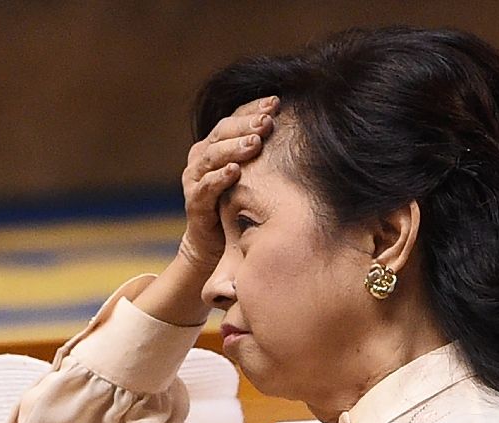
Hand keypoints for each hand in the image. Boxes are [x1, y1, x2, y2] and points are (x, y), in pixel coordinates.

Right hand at [179, 95, 279, 271]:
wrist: (214, 243)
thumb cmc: (238, 204)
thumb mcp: (253, 175)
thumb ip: (266, 154)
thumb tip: (304, 131)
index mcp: (216, 143)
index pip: (234, 118)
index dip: (254, 108)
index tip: (277, 102)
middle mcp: (202, 156)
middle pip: (223, 132)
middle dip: (246, 125)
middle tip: (268, 121)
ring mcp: (195, 178)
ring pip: (212, 155)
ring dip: (234, 147)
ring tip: (255, 143)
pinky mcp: (194, 201)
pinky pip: (206, 186)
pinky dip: (219, 178)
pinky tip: (235, 171)